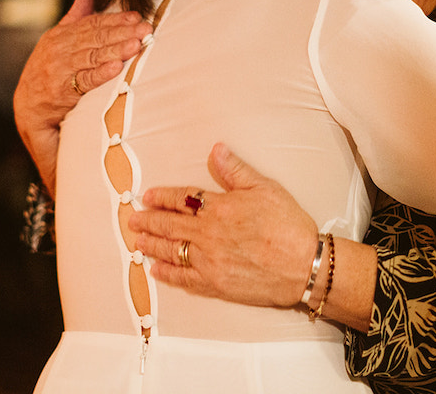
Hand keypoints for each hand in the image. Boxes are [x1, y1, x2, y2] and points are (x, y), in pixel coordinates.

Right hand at [13, 0, 151, 192]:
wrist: (27, 109)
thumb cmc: (47, 72)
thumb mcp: (57, 41)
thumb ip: (74, 18)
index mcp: (59, 35)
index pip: (91, 24)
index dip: (115, 20)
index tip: (136, 17)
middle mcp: (58, 50)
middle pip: (94, 38)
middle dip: (122, 32)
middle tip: (145, 30)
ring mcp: (58, 71)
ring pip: (91, 57)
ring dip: (115, 50)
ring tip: (136, 44)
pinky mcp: (61, 92)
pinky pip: (83, 81)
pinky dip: (100, 73)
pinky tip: (117, 67)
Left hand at [130, 143, 318, 307]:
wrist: (302, 265)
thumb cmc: (288, 225)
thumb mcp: (264, 188)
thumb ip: (235, 171)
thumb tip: (216, 151)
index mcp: (218, 208)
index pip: (182, 199)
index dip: (162, 197)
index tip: (148, 196)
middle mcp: (207, 235)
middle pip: (170, 225)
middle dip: (149, 221)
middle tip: (133, 219)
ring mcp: (208, 261)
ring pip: (171, 251)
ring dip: (152, 245)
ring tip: (138, 241)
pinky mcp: (215, 284)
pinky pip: (183, 278)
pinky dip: (167, 274)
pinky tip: (156, 270)